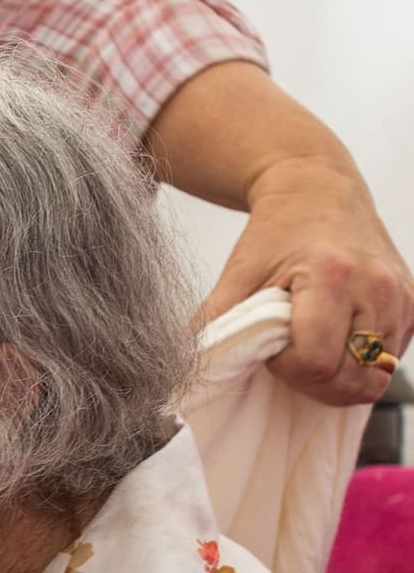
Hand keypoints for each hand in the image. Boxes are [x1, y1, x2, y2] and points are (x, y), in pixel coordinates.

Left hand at [202, 159, 413, 404]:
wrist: (319, 190)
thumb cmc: (273, 236)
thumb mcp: (235, 277)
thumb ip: (212, 327)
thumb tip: (181, 373)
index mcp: (332, 276)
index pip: (317, 362)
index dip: (288, 369)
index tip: (272, 348)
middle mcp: (377, 286)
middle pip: (352, 378)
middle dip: (314, 383)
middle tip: (291, 356)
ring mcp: (402, 296)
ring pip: (376, 375)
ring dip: (339, 377)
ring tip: (313, 346)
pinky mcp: (413, 303)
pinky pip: (391, 360)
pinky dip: (361, 364)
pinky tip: (337, 339)